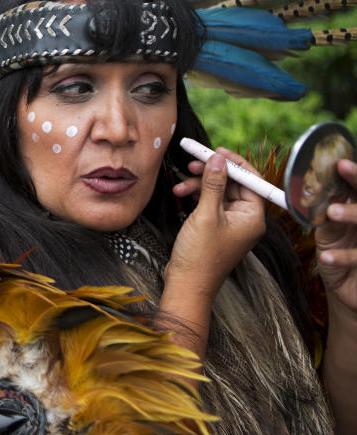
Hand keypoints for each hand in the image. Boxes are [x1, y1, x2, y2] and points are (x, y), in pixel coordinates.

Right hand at [166, 149, 266, 298]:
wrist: (187, 284)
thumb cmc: (200, 255)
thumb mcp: (206, 215)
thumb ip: (213, 185)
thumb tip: (218, 159)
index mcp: (253, 217)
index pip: (252, 180)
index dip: (235, 163)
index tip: (216, 151)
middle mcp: (246, 219)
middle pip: (233, 184)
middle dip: (212, 173)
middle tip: (194, 162)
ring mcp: (231, 224)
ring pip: (218, 193)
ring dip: (200, 186)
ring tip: (180, 186)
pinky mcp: (216, 228)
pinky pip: (210, 204)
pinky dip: (196, 197)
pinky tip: (181, 194)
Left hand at [315, 158, 356, 315]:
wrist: (351, 287)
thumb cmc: (341, 251)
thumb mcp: (332, 229)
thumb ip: (326, 209)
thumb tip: (304, 186)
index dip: (355, 175)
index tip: (340, 163)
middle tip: (341, 170)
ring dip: (353, 214)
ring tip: (332, 211)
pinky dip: (343, 257)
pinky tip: (325, 257)